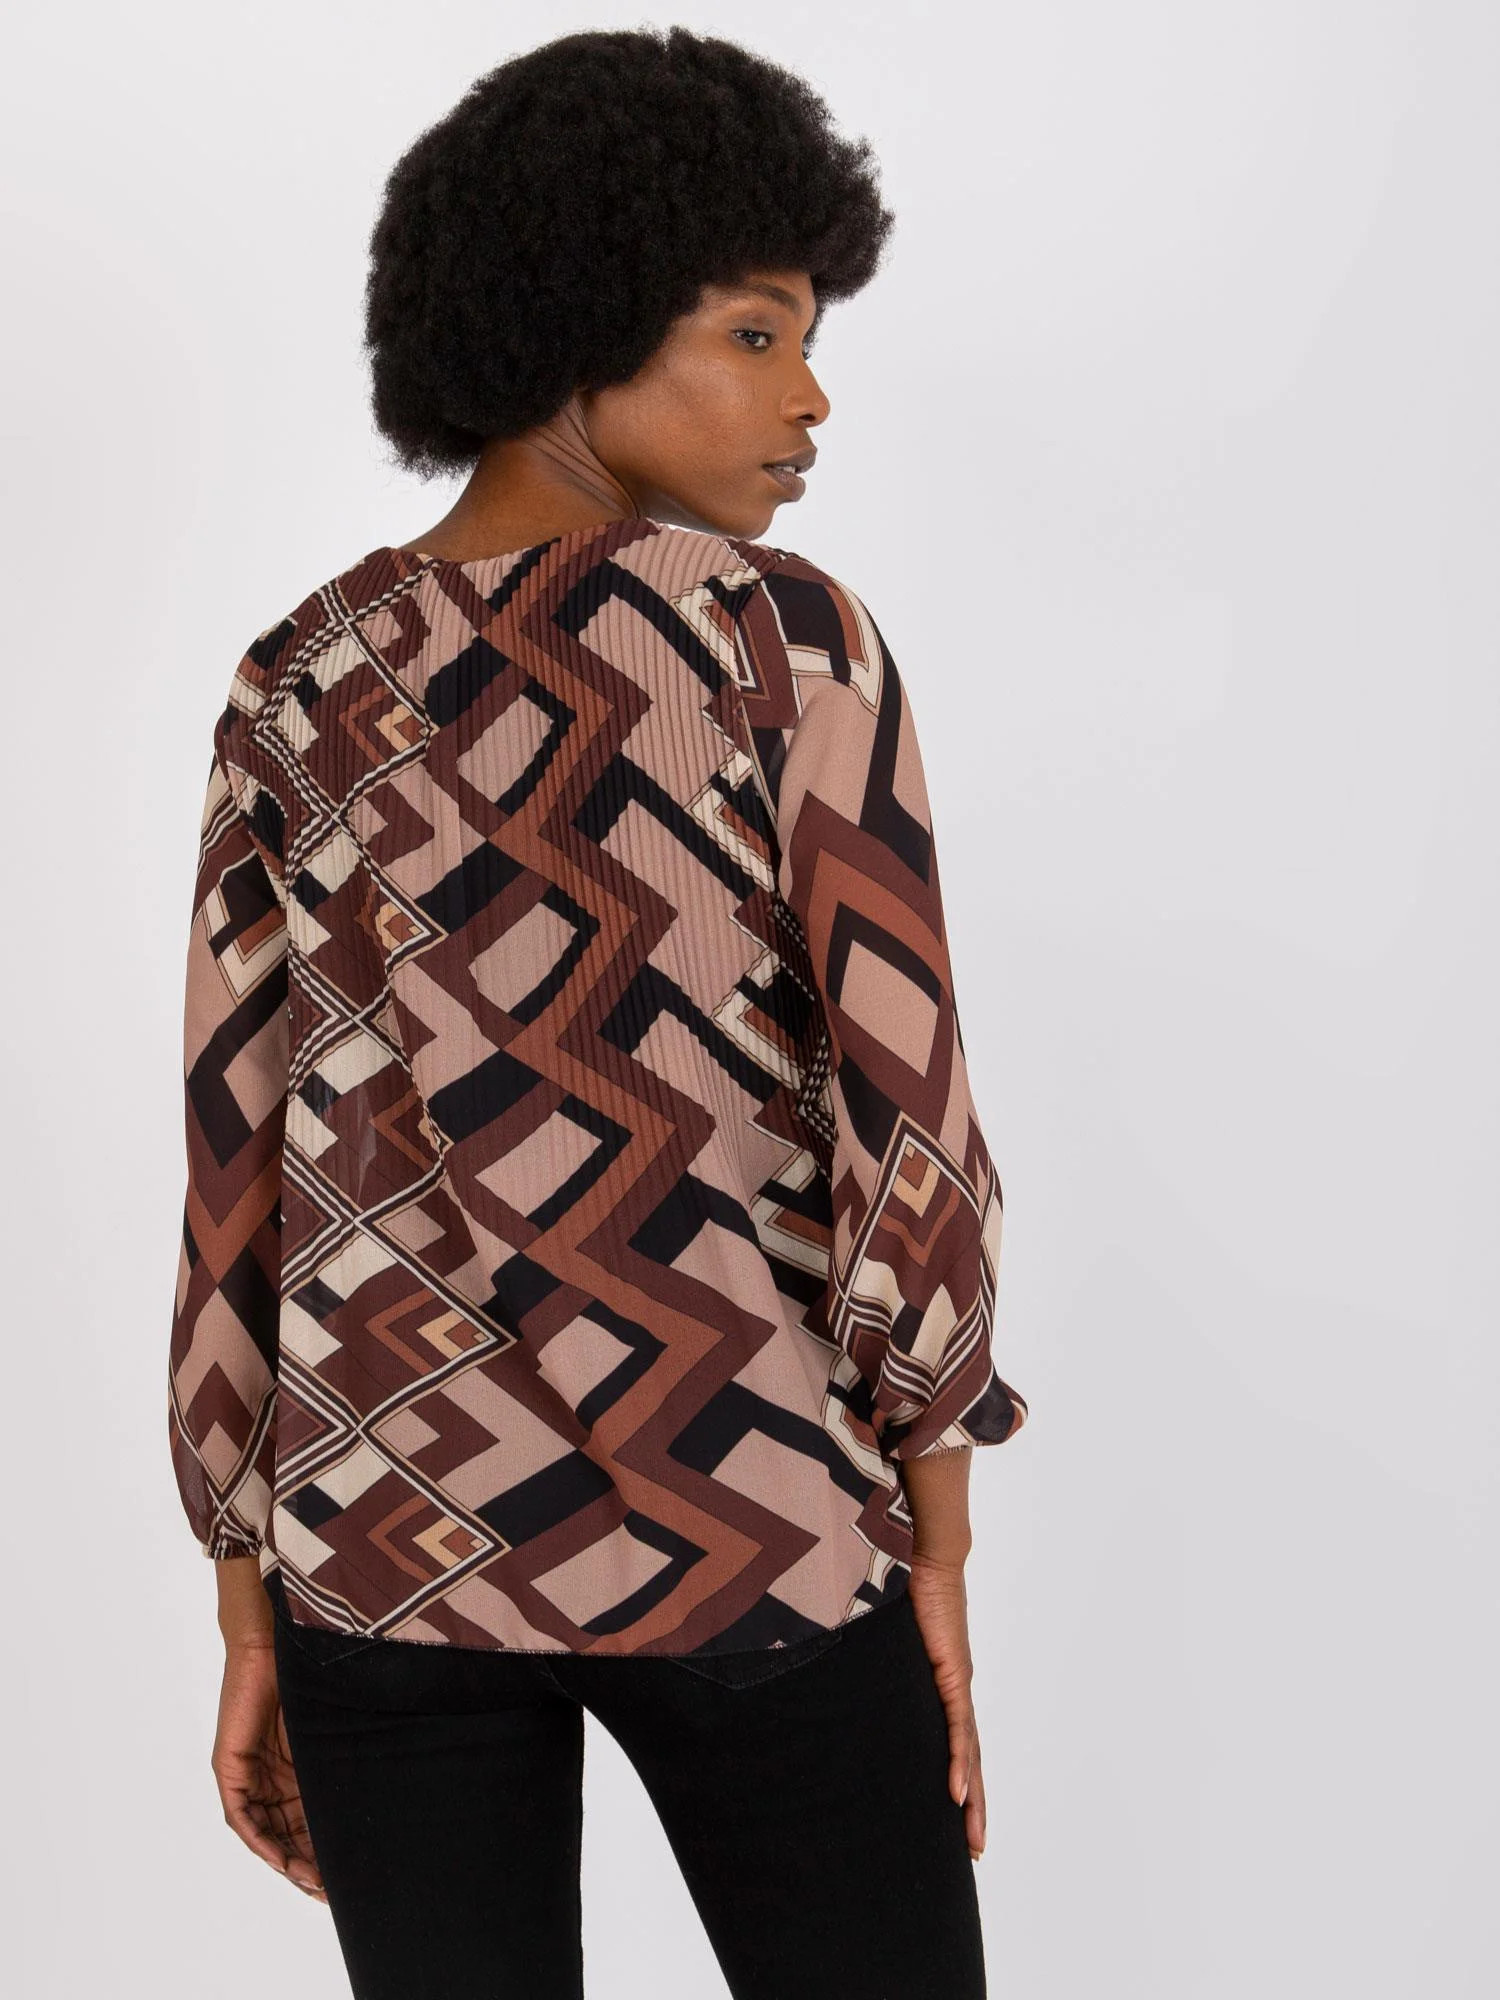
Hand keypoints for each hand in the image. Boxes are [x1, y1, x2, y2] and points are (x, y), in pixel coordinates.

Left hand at [210, 1634, 327, 1901]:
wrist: (274, 1635)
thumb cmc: (309, 1668)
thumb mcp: (333, 1723)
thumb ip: (344, 1752)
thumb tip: (391, 1772)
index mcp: (296, 1767)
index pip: (308, 1820)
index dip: (325, 1851)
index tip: (347, 1878)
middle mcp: (271, 1776)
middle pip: (287, 1834)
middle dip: (308, 1866)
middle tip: (332, 1892)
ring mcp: (248, 1772)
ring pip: (265, 1832)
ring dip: (286, 1861)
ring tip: (313, 1882)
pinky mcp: (230, 1766)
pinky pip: (242, 1817)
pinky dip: (260, 1840)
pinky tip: (282, 1859)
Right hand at [905, 1552, 986, 1861]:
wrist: (927, 1553)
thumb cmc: (907, 1585)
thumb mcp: (887, 1639)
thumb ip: (874, 1658)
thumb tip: (841, 1662)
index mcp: (943, 1685)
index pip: (956, 1742)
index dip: (960, 1780)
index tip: (960, 1819)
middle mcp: (956, 1691)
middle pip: (969, 1760)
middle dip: (975, 1806)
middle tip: (976, 1849)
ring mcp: (957, 1684)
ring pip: (969, 1753)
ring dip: (972, 1798)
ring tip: (973, 1837)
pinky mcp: (952, 1673)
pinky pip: (957, 1727)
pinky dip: (958, 1762)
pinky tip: (957, 1793)